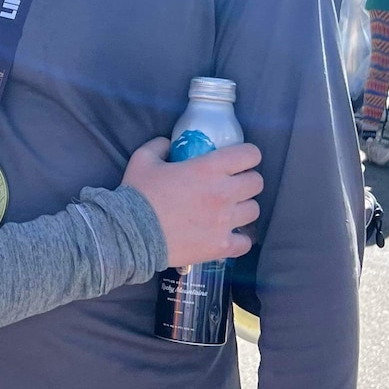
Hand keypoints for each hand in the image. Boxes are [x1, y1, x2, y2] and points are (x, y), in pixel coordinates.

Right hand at [122, 138, 262, 265]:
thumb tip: (168, 143)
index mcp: (210, 168)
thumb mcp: (143, 159)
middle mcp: (224, 193)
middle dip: (247, 181)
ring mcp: (225, 221)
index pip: (250, 154)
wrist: (131, 234)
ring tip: (229, 211)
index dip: (247, 156)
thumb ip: (159, 146)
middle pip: (257, 182)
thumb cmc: (139, 194)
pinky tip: (227, 235)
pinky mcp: (221, 246)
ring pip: (253, 211)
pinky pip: (245, 242)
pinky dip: (239, 239)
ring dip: (243, 208)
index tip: (239, 161)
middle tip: (232, 186)